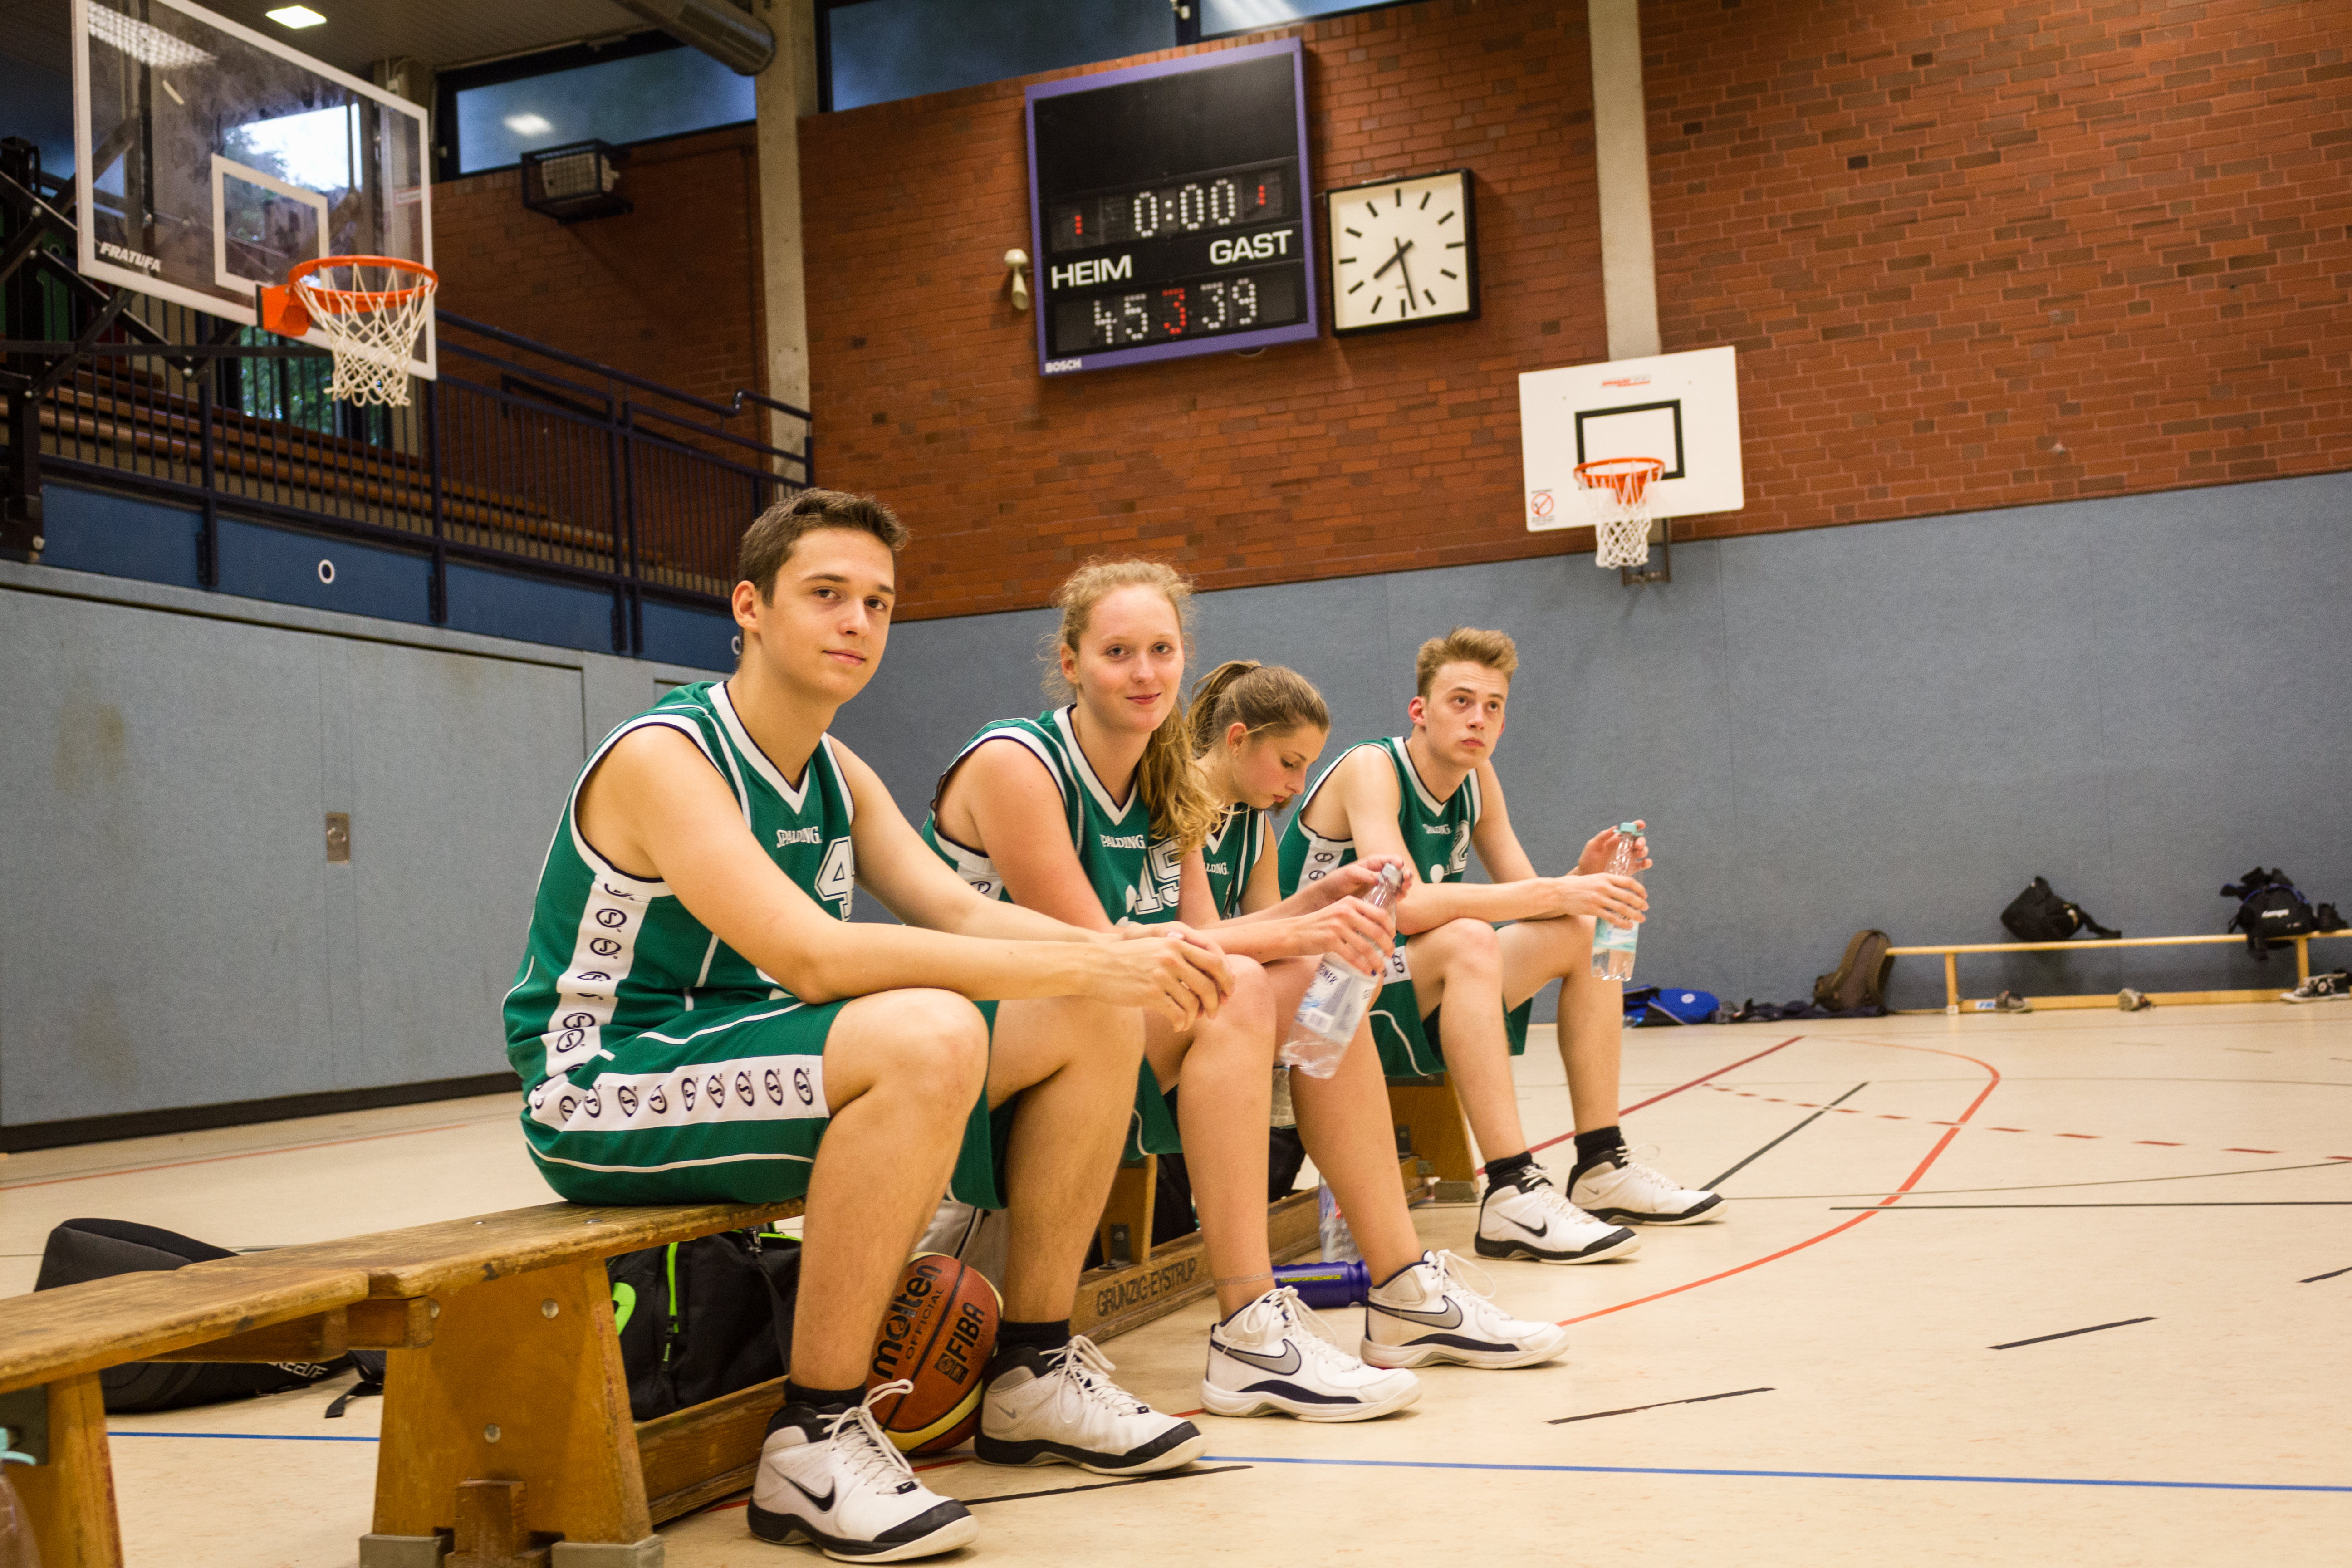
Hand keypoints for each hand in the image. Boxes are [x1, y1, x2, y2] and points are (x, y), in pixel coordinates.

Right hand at [1089, 924, 1232, 1026]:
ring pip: (1193, 1003)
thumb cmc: (1125, 958)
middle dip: (1216, 1003)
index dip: (1226, 979)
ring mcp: (1161, 975)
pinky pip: (1177, 1014)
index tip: (1227, 993)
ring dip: (1196, 1017)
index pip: (1214, 961)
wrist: (1094, 964)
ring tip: (1190, 1021)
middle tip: (1214, 1013)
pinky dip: (1181, 1023)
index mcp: (1176, 942)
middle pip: (1209, 985)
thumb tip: (1206, 971)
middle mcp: (1171, 956)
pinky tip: (1177, 1026)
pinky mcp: (1150, 993)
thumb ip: (1178, 952)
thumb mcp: (1155, 945)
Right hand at [1288, 894, 1393, 973]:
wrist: (1294, 932)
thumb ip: (1356, 916)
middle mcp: (1345, 911)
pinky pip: (1352, 956)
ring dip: (1377, 960)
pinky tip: (1367, 972)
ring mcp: (1337, 926)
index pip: (1380, 914)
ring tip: (1381, 967)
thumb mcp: (1339, 912)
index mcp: (1351, 902)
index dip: (1391, 928)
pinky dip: (1363, 966)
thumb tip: (1380, 931)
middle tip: (1390, 955)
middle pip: (1376, 931)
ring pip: (1366, 947)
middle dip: (1387, 945)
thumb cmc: (1319, 924)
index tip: (1393, 939)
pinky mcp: (1330, 940)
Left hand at [1294, 855, 1414, 912]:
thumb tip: (1380, 879)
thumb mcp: (1349, 874)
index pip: (1389, 860)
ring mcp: (1380, 890)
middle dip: (1405, 874)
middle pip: (1397, 874)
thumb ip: (1365, 874)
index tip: (1399, 864)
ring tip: (1406, 886)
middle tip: (1407, 877)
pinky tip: (1400, 897)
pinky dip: (1398, 898)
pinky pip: (1392, 899)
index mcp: (1372, 865)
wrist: (1325, 899)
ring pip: (1397, 886)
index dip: (1396, 861)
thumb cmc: (1335, 882)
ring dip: (1404, 886)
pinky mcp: (1378, 902)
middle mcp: (1378, 876)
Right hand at [1544, 872, 1647, 926]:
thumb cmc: (1576, 885)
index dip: (1639, 889)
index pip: (1628, 882)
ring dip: (1634, 914)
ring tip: (1641, 919)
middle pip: (1628, 896)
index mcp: (1605, 877)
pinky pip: (1611, 917)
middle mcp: (1603, 887)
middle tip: (1645, 908)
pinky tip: (1628, 926)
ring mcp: (1598, 899)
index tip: (1644, 895)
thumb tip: (1621, 891)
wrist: (1559, 892)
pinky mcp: (1592, 909)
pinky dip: (1621, 922)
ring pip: (1621, 908)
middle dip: (1640, 903)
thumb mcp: (1593, 878)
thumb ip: (1607, 882)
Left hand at [1575, 821, 1650, 876]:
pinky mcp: (1630, 869)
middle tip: (1637, 844)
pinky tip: (1645, 862)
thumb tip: (1615, 827)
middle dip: (1641, 840)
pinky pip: (1642, 865)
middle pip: (1638, 840)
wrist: (1586, 876)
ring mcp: (1628, 858)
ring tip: (1639, 853)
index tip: (1641, 824)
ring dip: (1644, 850)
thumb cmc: (1587, 860)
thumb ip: (1602, 836)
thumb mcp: (1592, 846)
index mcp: (1616, 840)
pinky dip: (1647, 863)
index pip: (1628, 830)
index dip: (1636, 826)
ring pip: (1642, 851)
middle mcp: (1624, 848)